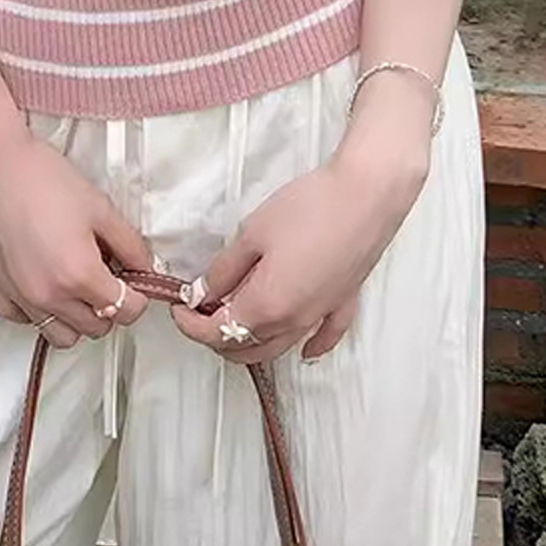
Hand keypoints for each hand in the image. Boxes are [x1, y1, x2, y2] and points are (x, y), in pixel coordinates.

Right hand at [0, 120, 151, 349]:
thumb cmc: (41, 178)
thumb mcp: (99, 206)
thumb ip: (129, 244)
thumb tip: (145, 267)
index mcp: (79, 275)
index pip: (126, 311)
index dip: (138, 295)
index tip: (134, 279)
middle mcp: (49, 296)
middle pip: (97, 329)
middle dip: (110, 306)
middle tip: (106, 273)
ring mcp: (20, 299)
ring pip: (63, 335)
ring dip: (77, 317)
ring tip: (75, 282)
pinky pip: (28, 322)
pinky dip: (42, 311)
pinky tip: (45, 279)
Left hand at [171, 123, 429, 364]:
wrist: (368, 196)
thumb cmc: (307, 208)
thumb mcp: (253, 233)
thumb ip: (223, 270)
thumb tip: (199, 294)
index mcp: (267, 306)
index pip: (218, 331)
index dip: (190, 324)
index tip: (177, 305)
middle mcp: (294, 323)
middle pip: (246, 348)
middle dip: (216, 336)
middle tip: (200, 309)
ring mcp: (322, 317)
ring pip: (279, 349)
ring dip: (251, 343)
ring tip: (234, 319)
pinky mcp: (344, 304)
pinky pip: (323, 338)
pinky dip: (308, 347)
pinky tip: (302, 348)